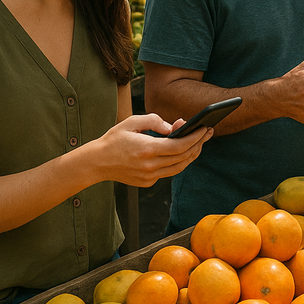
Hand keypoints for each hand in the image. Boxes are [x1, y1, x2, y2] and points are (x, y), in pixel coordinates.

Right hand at [92, 113, 211, 187]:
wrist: (96, 162)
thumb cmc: (114, 139)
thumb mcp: (132, 122)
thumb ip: (155, 121)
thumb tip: (174, 128)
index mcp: (147, 149)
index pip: (180, 145)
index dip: (196, 137)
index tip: (205, 128)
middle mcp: (150, 166)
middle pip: (184, 156)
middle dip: (199, 143)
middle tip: (207, 132)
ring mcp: (149, 176)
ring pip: (179, 167)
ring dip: (192, 154)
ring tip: (199, 142)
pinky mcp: (147, 182)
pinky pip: (168, 172)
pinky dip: (178, 162)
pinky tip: (183, 152)